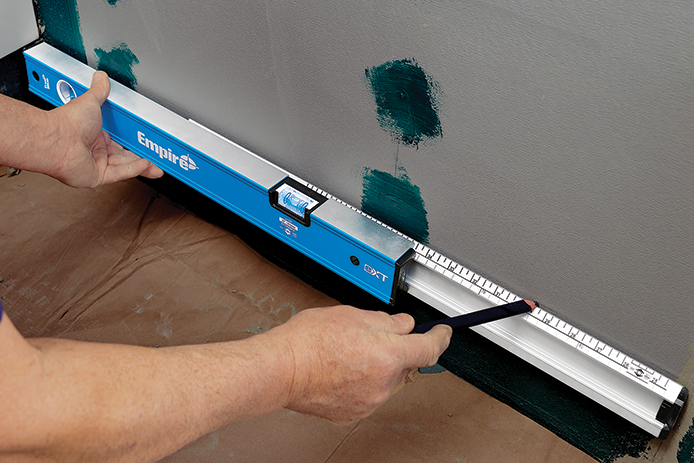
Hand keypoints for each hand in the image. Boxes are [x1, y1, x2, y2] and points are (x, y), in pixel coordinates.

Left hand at [47, 71, 163, 187]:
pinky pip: (119, 174)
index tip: (146, 141)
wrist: (57, 139)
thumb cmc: (68, 122)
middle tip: (156, 156)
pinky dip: (134, 170)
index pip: (120, 139)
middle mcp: (95, 150)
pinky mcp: (97, 176)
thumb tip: (101, 77)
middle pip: (124, 155)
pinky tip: (146, 165)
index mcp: (94, 133)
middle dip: (141, 156)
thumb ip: (100, 91)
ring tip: (157, 165)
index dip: (134, 141)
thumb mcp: (90, 101)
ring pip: (125, 166)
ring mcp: (96, 163)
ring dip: (142, 165)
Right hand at [267, 305, 451, 423]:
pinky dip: (362, 382)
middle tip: (371, 336)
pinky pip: (369, 394)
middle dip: (396, 349)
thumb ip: (386, 320)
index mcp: (389, 354)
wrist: (282, 369)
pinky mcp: (353, 413)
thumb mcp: (352, 315)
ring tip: (347, 353)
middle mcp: (384, 382)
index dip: (441, 337)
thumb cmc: (309, 341)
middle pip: (405, 363)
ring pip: (386, 379)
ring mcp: (369, 401)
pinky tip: (341, 370)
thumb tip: (402, 324)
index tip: (443, 332)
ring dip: (377, 366)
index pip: (430, 347)